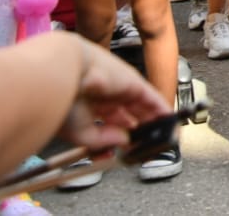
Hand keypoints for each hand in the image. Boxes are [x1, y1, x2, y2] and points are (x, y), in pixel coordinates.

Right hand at [56, 36, 173, 152]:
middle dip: (138, 133)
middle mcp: (104, 96)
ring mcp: (119, 88)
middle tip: (147, 148)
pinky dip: (161, 111)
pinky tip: (169, 124)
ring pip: (142, 107)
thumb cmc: (59, 101)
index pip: (108, 125)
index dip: (117, 139)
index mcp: (86, 107)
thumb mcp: (80, 133)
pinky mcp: (133, 82)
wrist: (60, 75)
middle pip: (128, 116)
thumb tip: (124, 142)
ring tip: (162, 140)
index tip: (125, 152)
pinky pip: (152, 98)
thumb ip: (103, 140)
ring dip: (153, 123)